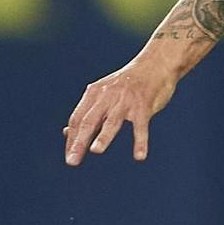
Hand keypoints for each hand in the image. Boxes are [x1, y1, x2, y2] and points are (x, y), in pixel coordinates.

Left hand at [63, 54, 178, 165]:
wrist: (156, 64)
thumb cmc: (128, 84)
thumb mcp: (104, 94)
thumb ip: (89, 112)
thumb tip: (67, 133)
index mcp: (95, 93)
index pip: (78, 118)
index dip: (72, 138)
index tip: (70, 156)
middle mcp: (108, 95)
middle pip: (89, 120)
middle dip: (79, 142)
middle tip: (72, 161)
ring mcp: (126, 100)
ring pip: (112, 121)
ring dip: (103, 136)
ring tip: (95, 150)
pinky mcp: (144, 105)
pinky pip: (141, 126)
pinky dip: (140, 141)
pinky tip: (139, 156)